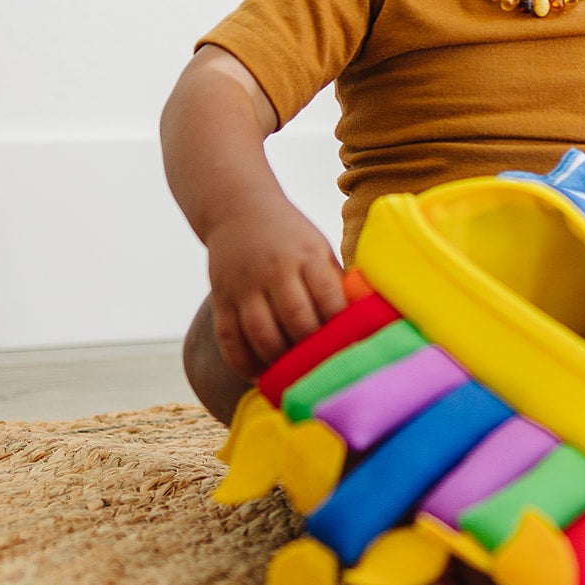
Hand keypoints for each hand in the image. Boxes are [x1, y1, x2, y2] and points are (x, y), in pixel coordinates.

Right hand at [205, 196, 346, 379]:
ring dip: (279, 361)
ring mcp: (244, 285)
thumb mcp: (318, 248)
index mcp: (307, 255)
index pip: (327, 297)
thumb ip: (335, 282)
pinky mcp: (221, 298)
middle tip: (324, 369)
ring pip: (260, 333)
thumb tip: (363, 321)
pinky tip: (259, 375)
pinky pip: (228, 339)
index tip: (352, 350)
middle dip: (311, 349)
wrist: (239, 209)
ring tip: (294, 375)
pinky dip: (243, 363)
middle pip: (295, 319)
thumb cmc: (291, 237)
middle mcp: (274, 270)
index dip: (340, 328)